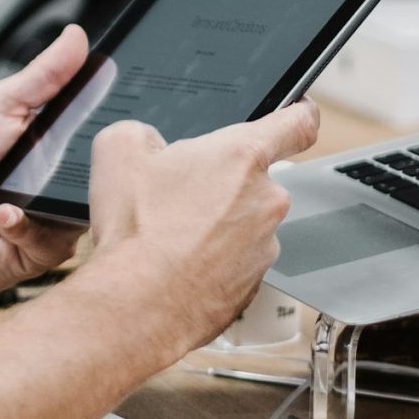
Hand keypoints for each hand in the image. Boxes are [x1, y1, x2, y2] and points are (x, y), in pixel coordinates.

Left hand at [0, 26, 91, 302]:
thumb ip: (41, 75)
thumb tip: (76, 36)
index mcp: (53, 140)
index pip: (98, 124)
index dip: (110, 114)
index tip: (117, 101)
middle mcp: (62, 179)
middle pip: (103, 166)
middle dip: (85, 158)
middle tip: (54, 153)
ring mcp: (57, 216)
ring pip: (88, 206)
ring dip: (48, 195)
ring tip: (17, 190)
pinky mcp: (47, 250)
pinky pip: (59, 239)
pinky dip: (25, 224)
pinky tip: (1, 215)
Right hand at [83, 101, 320, 362]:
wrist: (138, 305)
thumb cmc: (137, 231)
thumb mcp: (118, 151)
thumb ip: (142, 132)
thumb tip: (146, 143)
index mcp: (243, 156)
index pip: (298, 122)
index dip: (300, 113)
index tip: (299, 115)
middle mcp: (266, 200)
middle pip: (255, 179)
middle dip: (222, 183)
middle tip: (178, 196)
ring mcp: (264, 247)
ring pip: (244, 224)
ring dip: (216, 226)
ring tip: (170, 237)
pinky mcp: (253, 285)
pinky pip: (236, 263)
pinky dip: (212, 262)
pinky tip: (176, 265)